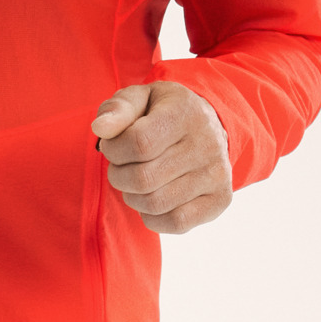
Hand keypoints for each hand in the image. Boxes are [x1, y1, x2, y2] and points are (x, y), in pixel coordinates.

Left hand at [90, 82, 232, 234]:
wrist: (207, 124)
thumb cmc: (161, 112)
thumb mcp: (139, 98)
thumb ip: (117, 109)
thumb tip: (100, 128)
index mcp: (185, 112)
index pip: (139, 143)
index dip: (114, 150)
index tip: (112, 146)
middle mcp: (207, 143)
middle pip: (144, 178)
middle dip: (119, 176)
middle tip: (121, 166)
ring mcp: (217, 174)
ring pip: (156, 204)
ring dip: (133, 197)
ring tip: (136, 181)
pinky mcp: (220, 199)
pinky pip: (177, 222)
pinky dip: (153, 217)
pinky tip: (152, 198)